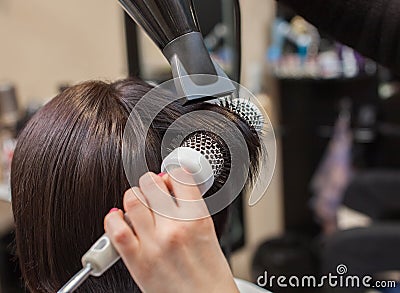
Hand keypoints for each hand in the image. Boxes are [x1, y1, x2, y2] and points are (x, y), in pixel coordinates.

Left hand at [104, 169, 238, 292]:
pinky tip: (118, 219)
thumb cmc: (211, 277)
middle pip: (151, 183)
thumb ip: (191, 209)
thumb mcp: (210, 234)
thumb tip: (171, 189)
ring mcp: (154, 244)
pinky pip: (116, 230)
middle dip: (151, 184)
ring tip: (138, 206)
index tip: (169, 178)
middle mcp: (175, 228)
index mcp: (197, 219)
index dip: (172, 174)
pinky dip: (113, 219)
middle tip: (153, 192)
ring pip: (132, 200)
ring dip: (133, 198)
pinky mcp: (137, 261)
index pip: (179, 176)